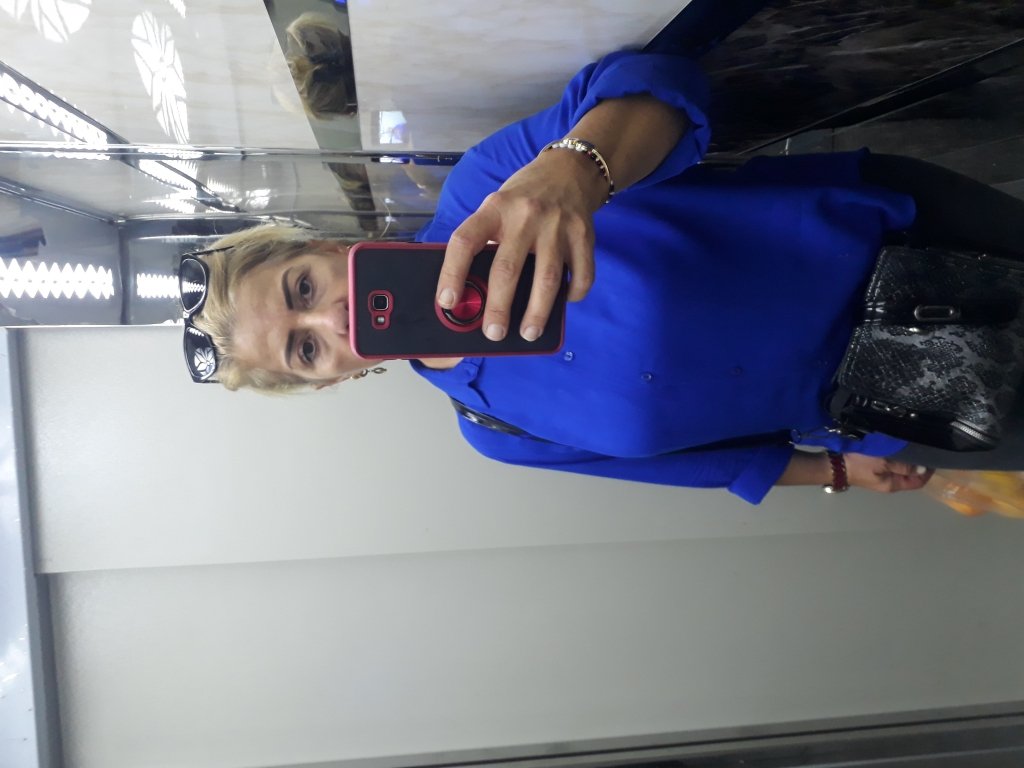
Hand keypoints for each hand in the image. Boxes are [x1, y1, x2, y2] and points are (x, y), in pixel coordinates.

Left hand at [436, 148, 604, 342]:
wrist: (569, 170)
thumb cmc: (523, 199)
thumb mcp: (497, 208)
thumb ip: (486, 241)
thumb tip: (473, 293)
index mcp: (494, 209)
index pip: (465, 241)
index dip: (452, 273)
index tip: (448, 302)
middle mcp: (525, 216)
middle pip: (507, 269)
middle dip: (498, 308)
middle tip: (493, 334)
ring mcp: (557, 226)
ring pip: (546, 279)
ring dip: (537, 312)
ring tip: (528, 333)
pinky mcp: (583, 236)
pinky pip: (580, 274)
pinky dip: (573, 295)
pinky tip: (564, 303)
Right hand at [843, 453, 934, 492]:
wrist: (834, 465)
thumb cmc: (859, 464)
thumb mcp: (883, 463)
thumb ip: (903, 466)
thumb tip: (922, 468)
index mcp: (893, 484)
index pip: (918, 481)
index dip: (928, 471)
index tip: (933, 456)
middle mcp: (889, 482)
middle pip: (909, 474)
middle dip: (917, 462)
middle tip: (923, 446)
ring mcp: (880, 476)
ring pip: (900, 468)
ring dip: (906, 458)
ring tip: (911, 444)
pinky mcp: (872, 468)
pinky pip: (890, 463)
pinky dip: (896, 456)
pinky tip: (896, 446)